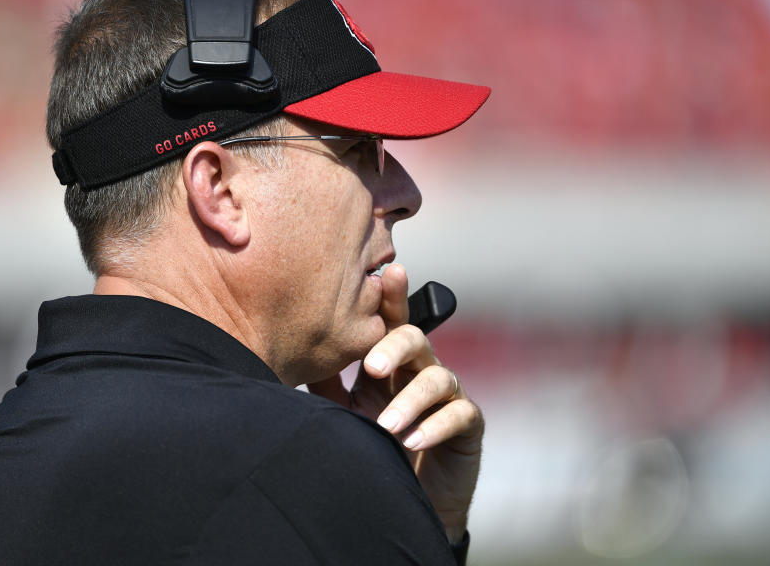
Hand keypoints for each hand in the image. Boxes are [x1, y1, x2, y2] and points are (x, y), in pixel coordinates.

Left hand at [307, 263, 483, 539]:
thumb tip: (301, 350)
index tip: (388, 272)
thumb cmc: (374, 445)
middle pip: (416, 339)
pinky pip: (458, 415)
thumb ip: (328, 381)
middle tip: (373, 366)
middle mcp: (421, 369)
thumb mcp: (344, 411)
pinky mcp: (468, 425)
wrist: (405, 496)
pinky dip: (433, 426)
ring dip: (408, 402)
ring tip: (385, 426)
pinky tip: (412, 440)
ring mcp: (448, 395)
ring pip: (436, 379)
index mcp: (393, 361)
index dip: (393, 297)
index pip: (392, 322)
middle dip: (395, 347)